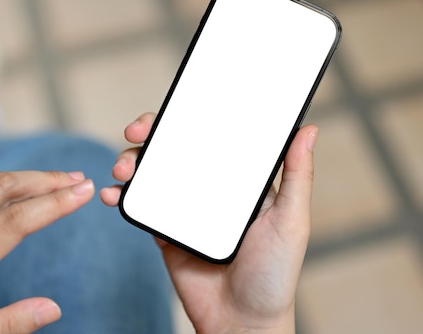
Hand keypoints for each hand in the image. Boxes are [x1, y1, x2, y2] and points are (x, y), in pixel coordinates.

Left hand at [0, 171, 94, 333]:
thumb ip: (7, 325)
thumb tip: (52, 308)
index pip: (16, 222)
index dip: (56, 203)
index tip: (86, 192)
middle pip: (2, 188)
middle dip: (46, 180)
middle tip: (78, 181)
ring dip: (21, 179)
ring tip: (51, 184)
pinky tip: (5, 196)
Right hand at [101, 113, 316, 333]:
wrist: (242, 322)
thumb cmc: (275, 274)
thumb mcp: (291, 219)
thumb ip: (298, 175)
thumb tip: (310, 128)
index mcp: (238, 179)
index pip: (210, 136)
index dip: (188, 117)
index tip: (171, 110)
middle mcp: (209, 188)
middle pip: (174, 148)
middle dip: (151, 134)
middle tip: (137, 131)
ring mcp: (184, 208)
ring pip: (152, 172)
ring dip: (130, 161)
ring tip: (122, 169)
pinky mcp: (164, 230)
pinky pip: (139, 206)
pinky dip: (121, 196)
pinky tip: (112, 194)